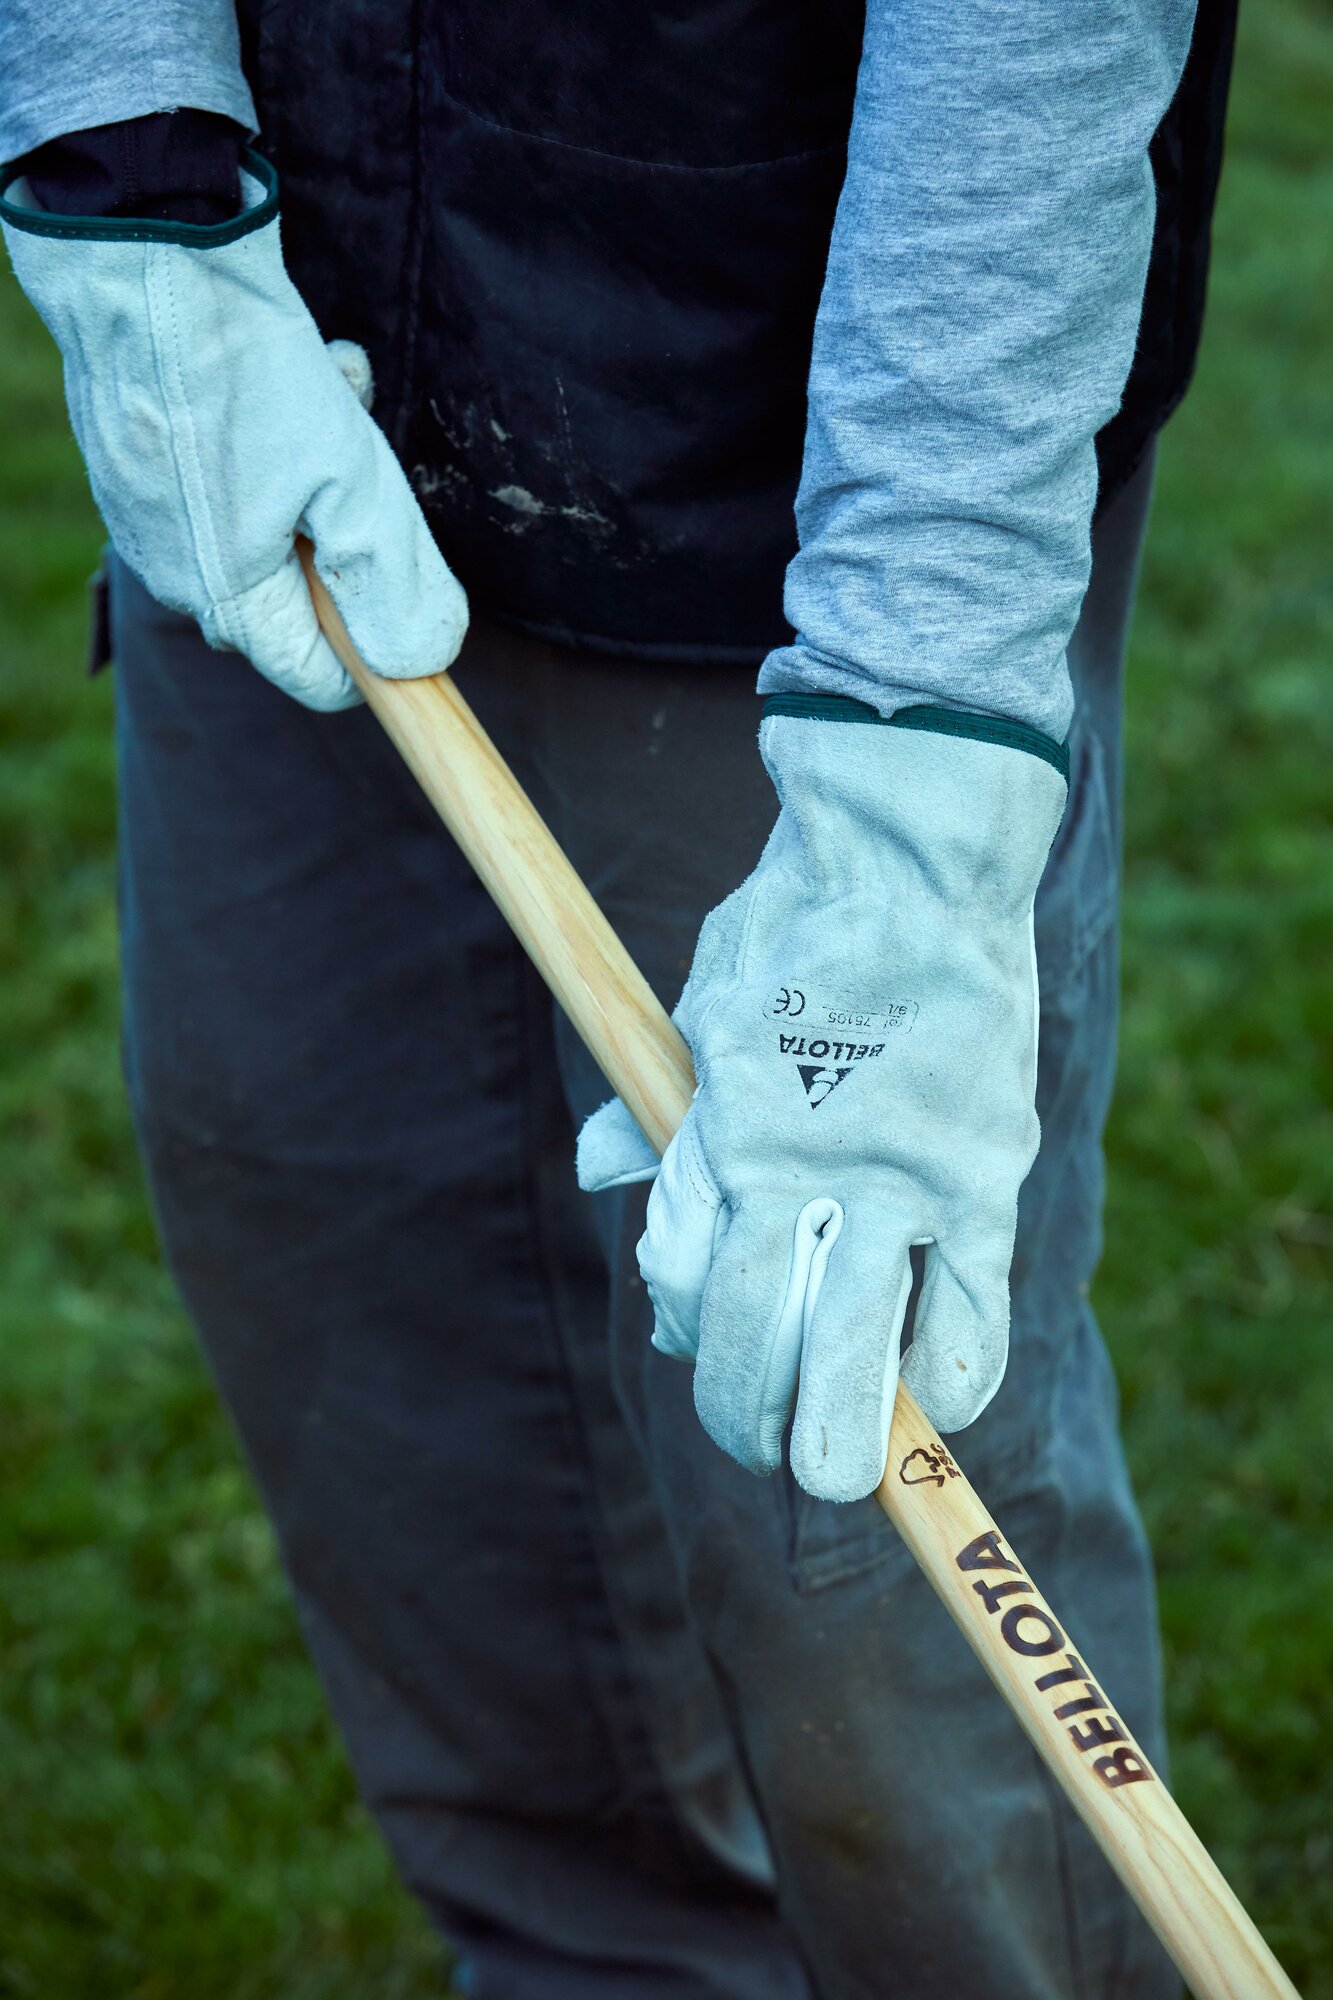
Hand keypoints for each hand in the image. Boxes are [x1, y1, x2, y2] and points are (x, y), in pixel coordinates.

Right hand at [1, 151, 466, 709]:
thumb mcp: (353, 483)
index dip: (376, 649)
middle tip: (358, 458)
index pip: (317, 678)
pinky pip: (224, 480)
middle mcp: (176, 575)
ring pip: (269, 526)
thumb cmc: (245, 370)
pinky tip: (282, 372)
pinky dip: (267, 440)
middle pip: (297, 599)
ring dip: (314, 476)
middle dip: (344, 537)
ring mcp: (147, 520)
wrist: (140, 254)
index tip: (406, 581)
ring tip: (326, 394)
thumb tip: (420, 662)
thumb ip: (391, 583)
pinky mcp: (134, 464)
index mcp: (229, 599)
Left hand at [579, 700, 1066, 1501]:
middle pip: (758, 1336)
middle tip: (761, 1449)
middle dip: (748, 1414)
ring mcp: (896, 1180)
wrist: (909, 856)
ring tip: (838, 1469)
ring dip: (837, 1431)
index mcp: (721, 1131)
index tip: (700, 1340)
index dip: (690, 1326)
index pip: (688, 1274)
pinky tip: (935, 1406)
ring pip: (854, 1348)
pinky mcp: (979, 1177)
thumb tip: (602, 1166)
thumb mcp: (699, 1007)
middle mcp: (800, 1170)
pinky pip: (971, 1313)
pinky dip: (950, 1377)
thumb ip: (660, 1102)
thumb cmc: (792, 927)